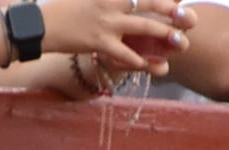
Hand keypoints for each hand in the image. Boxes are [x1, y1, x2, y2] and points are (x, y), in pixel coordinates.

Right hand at [45, 0, 186, 72]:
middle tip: (189, 17)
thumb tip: (124, 2)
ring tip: (182, 42)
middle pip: (150, 4)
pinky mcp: (98, 42)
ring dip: (165, 35)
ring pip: (144, 28)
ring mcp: (106, 22)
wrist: (39, 25)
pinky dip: (139, 60)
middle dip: (173, 10)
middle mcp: (112, 2)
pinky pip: (124, 53)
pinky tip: (150, 65)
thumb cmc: (61, 8)